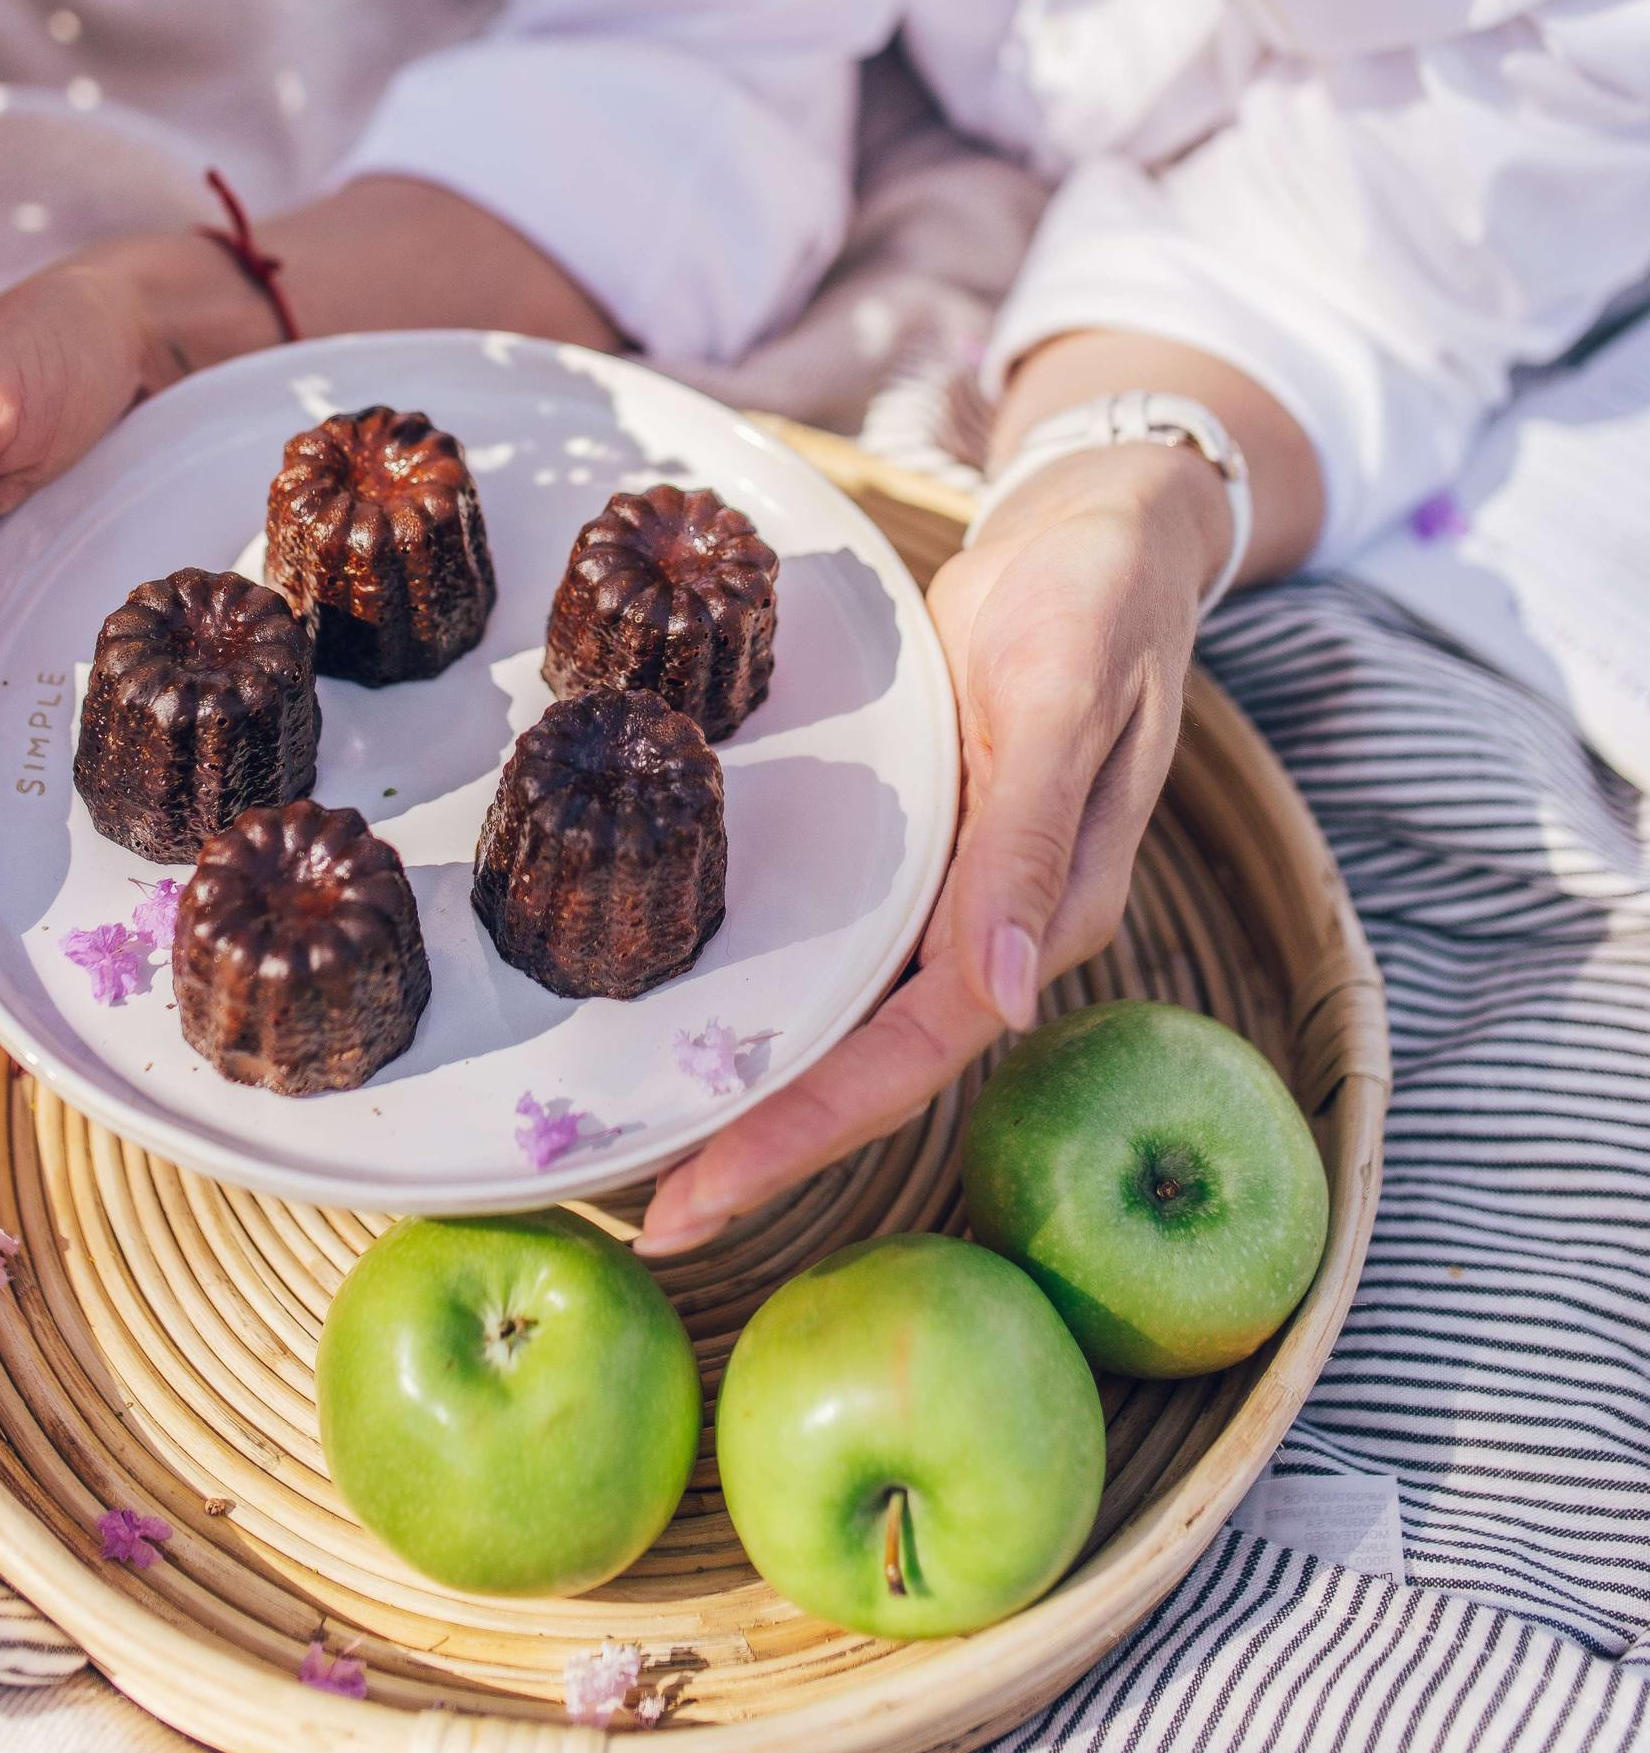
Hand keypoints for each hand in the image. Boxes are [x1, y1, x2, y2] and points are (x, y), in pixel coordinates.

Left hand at [637, 445, 1229, 1253]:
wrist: (1103, 533)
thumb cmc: (1096, 600)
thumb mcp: (1066, 695)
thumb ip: (1038, 839)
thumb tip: (1010, 997)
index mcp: (1048, 916)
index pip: (913, 1058)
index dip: (805, 1131)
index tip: (703, 1197)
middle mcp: (997, 931)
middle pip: (870, 1068)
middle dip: (765, 1144)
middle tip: (648, 1219)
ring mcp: (956, 899)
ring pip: (851, 1022)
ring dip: (762, 1088)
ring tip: (648, 1151)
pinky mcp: (922, 855)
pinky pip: (844, 949)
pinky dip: (775, 994)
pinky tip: (700, 1021)